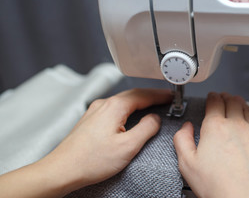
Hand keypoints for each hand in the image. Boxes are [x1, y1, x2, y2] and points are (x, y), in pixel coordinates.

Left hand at [0, 88, 171, 197]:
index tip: (170, 96)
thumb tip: (155, 119)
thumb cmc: (90, 160)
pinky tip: (130, 115)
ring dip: (140, 101)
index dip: (159, 95)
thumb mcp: (128, 147)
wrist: (62, 170)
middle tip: (165, 99)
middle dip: (151, 95)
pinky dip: (128, 108)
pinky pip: (114, 108)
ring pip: (123, 101)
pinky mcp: (91, 120)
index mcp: (114, 107)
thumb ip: (146, 129)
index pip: (143, 95)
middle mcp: (104, 105)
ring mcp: (95, 111)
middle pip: (133, 94)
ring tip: (152, 105)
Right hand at [174, 92, 248, 197]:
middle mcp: (238, 125)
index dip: (212, 97)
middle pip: (233, 101)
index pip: (214, 102)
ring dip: (242, 105)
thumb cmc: (220, 189)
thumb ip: (182, 140)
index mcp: (216, 127)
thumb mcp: (188, 165)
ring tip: (239, 107)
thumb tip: (186, 128)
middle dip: (227, 98)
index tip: (212, 98)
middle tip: (224, 99)